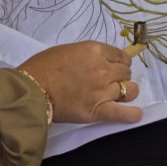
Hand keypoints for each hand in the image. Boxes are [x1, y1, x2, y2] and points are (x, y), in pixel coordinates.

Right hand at [18, 41, 142, 123]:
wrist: (30, 89)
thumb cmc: (43, 67)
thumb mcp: (68, 50)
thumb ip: (88, 55)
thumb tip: (100, 61)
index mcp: (95, 51)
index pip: (121, 56)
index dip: (119, 62)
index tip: (115, 67)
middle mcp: (103, 68)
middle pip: (126, 72)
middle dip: (120, 76)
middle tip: (110, 82)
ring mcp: (102, 90)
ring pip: (129, 90)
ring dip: (127, 92)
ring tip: (120, 95)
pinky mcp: (98, 110)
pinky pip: (123, 114)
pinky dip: (131, 115)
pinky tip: (136, 115)